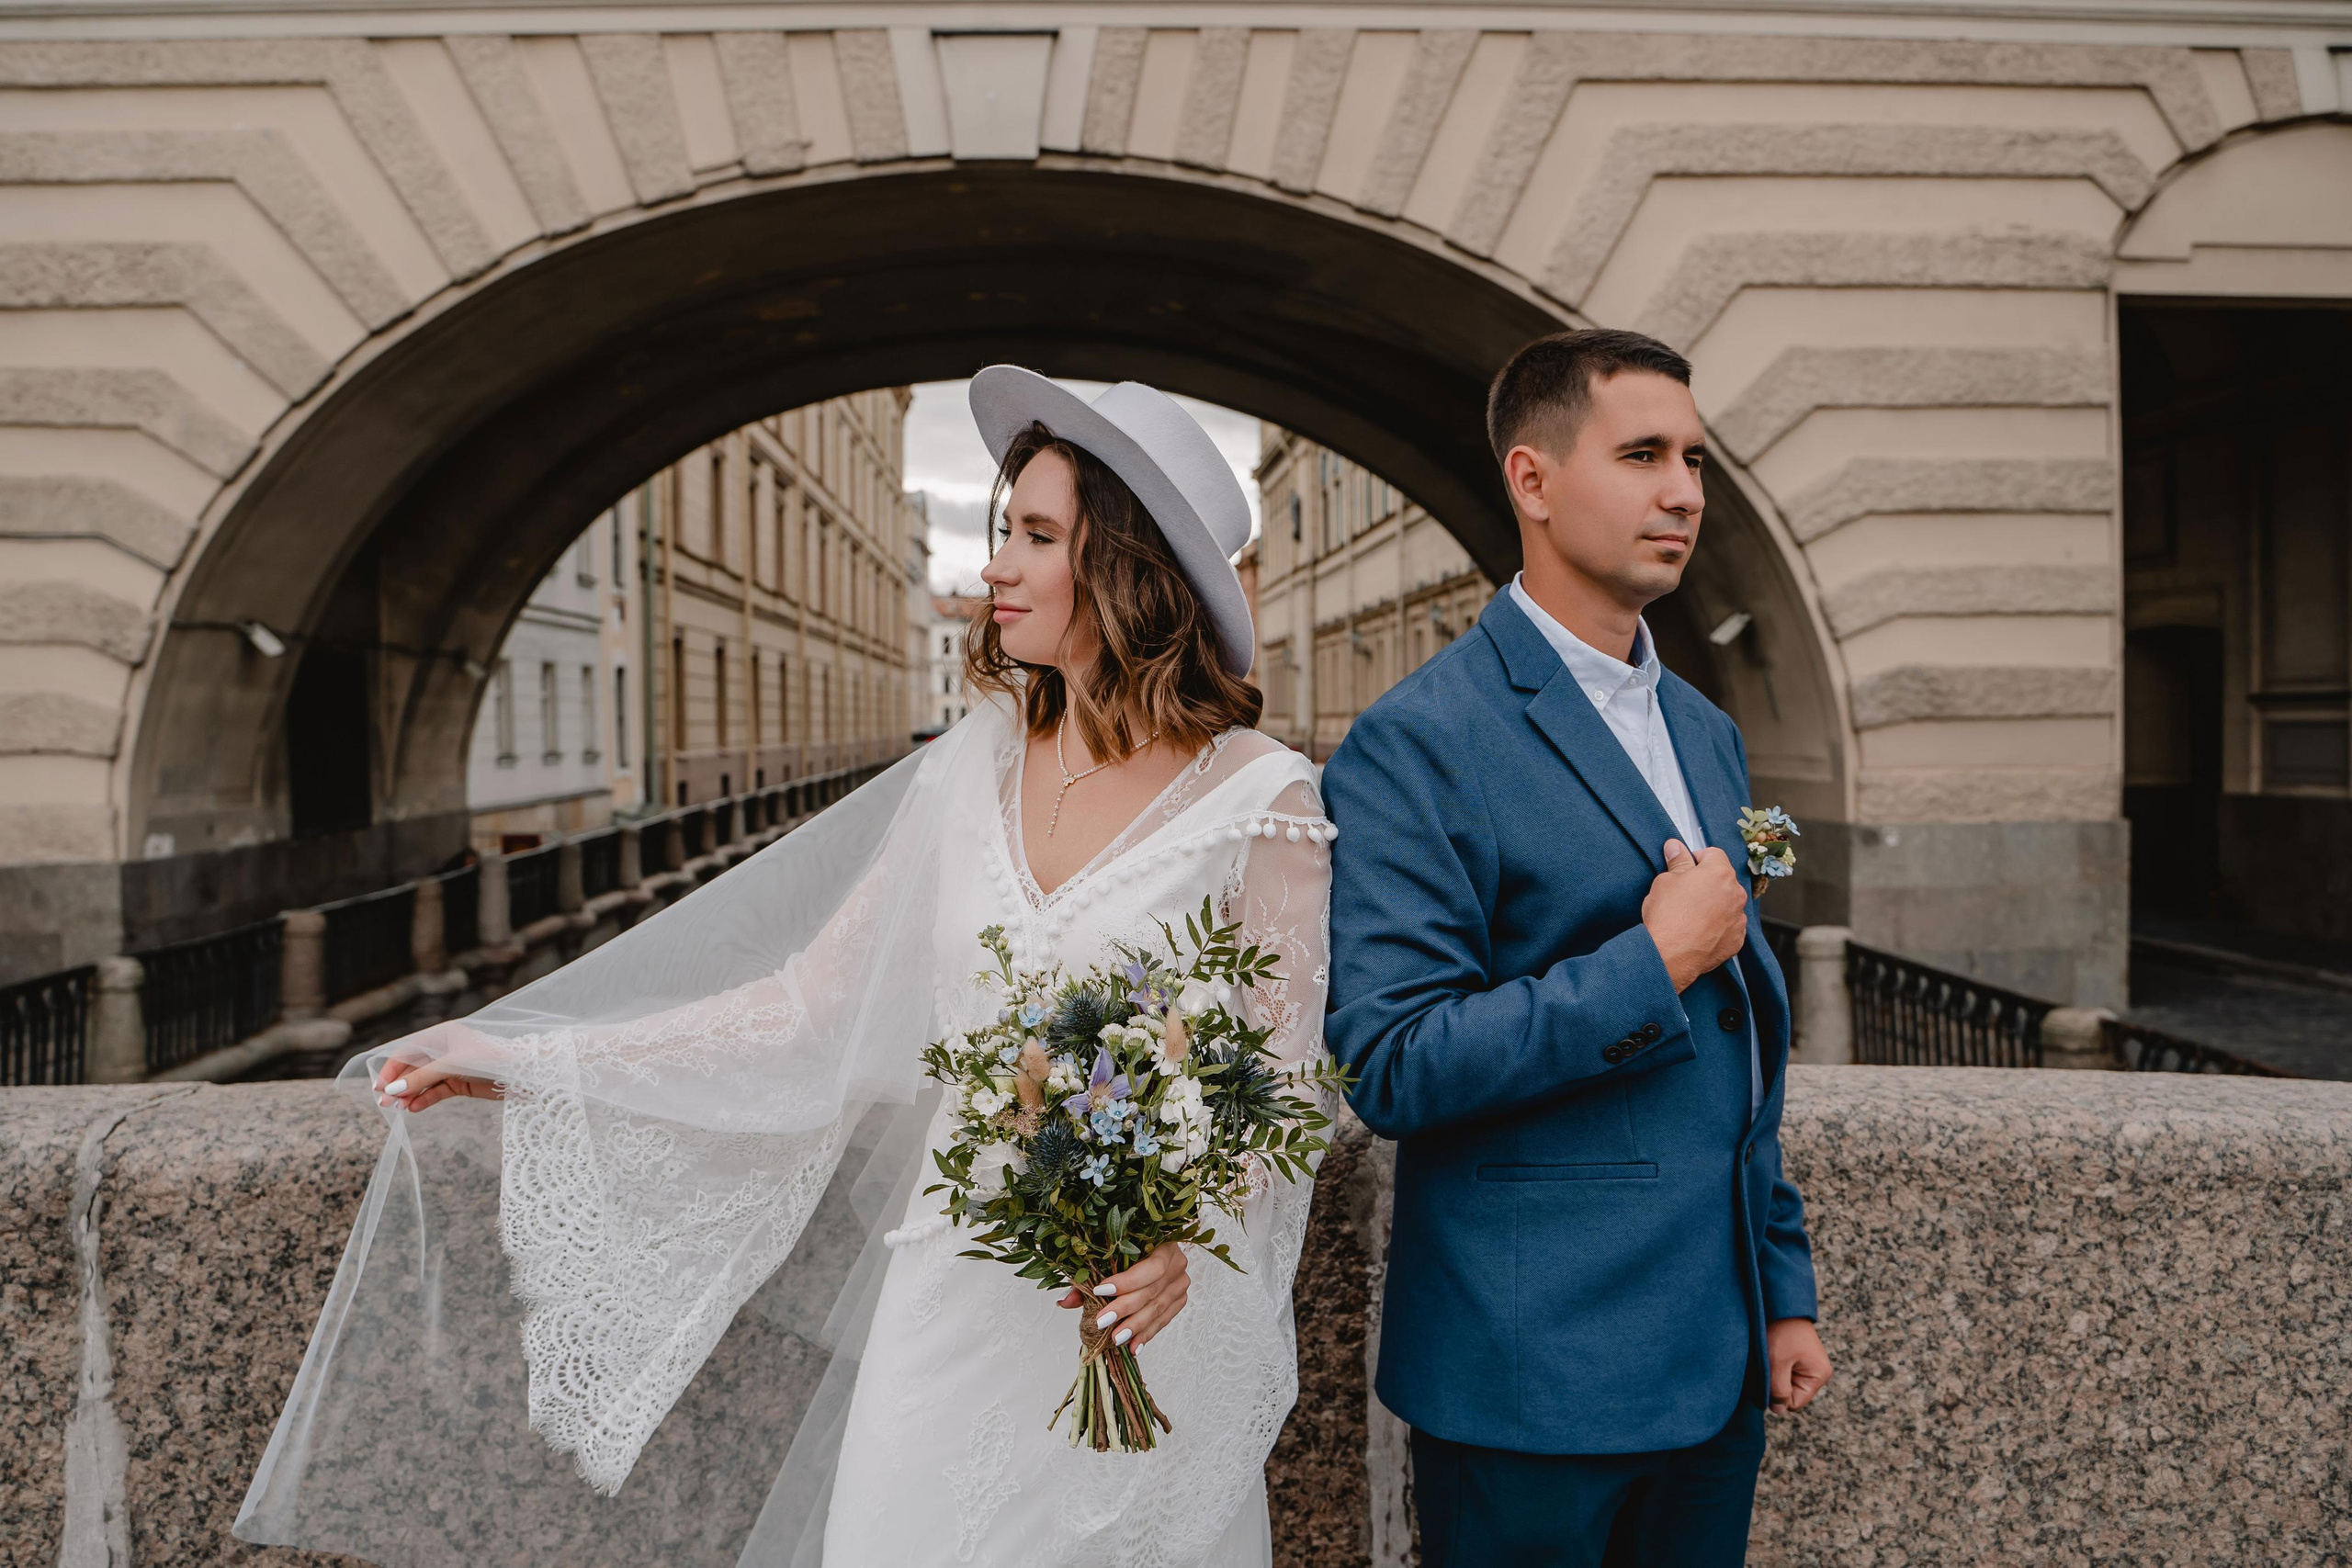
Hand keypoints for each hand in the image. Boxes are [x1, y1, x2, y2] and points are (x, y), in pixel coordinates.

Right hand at [371, 1021, 503, 1112]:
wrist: (523, 1073)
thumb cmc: (489, 1059)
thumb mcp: (451, 1066)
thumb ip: (421, 1078)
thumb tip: (392, 1091)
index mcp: (441, 1035)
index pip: (407, 1051)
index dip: (391, 1069)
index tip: (379, 1089)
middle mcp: (444, 1049)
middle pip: (413, 1068)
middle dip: (399, 1085)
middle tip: (385, 1105)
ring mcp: (452, 1067)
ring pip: (423, 1082)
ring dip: (410, 1094)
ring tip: (399, 1109)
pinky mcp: (460, 1083)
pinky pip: (436, 1091)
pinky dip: (425, 1099)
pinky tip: (414, 1109)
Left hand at [1058, 1241, 1189, 1350]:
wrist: (1152, 1255)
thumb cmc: (1128, 1253)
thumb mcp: (1109, 1258)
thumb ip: (1088, 1278)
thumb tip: (1065, 1301)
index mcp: (1164, 1244)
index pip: (1150, 1267)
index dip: (1127, 1281)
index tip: (1100, 1291)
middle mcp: (1177, 1263)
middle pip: (1152, 1290)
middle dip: (1125, 1308)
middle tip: (1103, 1321)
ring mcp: (1180, 1283)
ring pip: (1158, 1308)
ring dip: (1135, 1326)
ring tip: (1116, 1338)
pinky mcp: (1179, 1300)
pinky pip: (1163, 1320)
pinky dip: (1146, 1334)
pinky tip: (1133, 1346)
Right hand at [1640, 838, 1747, 991]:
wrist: (1670, 955)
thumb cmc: (1668, 918)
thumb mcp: (1665, 881)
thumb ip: (1677, 862)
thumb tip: (1676, 848)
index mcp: (1719, 872)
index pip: (1713, 854)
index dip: (1696, 858)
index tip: (1685, 867)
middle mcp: (1735, 893)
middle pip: (1722, 879)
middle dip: (1706, 882)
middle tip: (1684, 892)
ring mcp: (1738, 918)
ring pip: (1727, 903)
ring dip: (1713, 904)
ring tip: (1690, 915)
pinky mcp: (1737, 939)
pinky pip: (1729, 925)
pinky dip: (1717, 925)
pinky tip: (1698, 930)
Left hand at [1767, 1317, 1830, 1412]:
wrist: (1780, 1302)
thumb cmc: (1781, 1330)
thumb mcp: (1777, 1363)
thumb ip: (1778, 1390)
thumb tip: (1778, 1411)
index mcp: (1818, 1375)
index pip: (1794, 1403)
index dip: (1777, 1394)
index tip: (1768, 1375)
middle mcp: (1817, 1372)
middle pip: (1790, 1393)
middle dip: (1775, 1383)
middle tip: (1768, 1363)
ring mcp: (1809, 1364)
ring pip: (1785, 1382)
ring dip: (1773, 1373)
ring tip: (1770, 1355)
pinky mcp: (1799, 1356)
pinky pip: (1784, 1371)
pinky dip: (1774, 1364)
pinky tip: (1771, 1351)